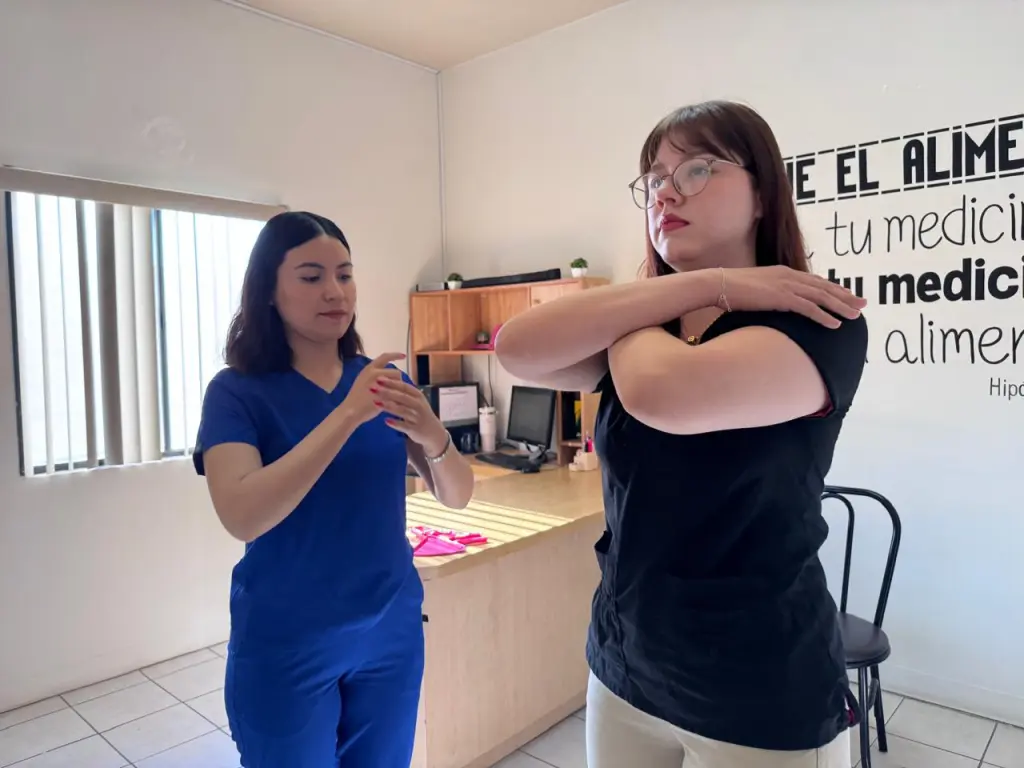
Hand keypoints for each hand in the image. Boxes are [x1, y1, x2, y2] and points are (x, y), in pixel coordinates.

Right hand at [341, 353, 405, 425]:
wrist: (350, 411)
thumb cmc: (356, 398)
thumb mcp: (363, 380)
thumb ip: (375, 375)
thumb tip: (388, 375)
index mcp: (369, 369)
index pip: (385, 357)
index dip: (395, 355)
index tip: (403, 355)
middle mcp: (374, 374)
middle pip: (396, 372)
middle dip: (398, 380)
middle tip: (394, 390)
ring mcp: (379, 385)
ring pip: (399, 383)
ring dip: (399, 389)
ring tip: (392, 397)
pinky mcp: (384, 396)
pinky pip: (397, 394)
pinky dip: (398, 399)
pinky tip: (395, 403)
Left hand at [373, 378, 447, 454]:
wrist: (433, 432)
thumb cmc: (420, 413)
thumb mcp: (415, 401)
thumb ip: (404, 393)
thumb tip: (387, 381)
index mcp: (418, 396)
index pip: (404, 387)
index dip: (391, 382)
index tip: (379, 378)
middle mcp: (419, 405)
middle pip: (402, 397)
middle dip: (387, 392)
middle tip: (373, 388)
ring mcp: (417, 417)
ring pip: (402, 410)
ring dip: (388, 406)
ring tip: (375, 402)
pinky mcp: (415, 429)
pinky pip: (404, 425)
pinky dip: (395, 423)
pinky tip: (386, 421)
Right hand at [709, 266, 866, 328]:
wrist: (719, 284)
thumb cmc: (730, 290)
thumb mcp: (755, 289)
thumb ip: (768, 292)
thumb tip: (772, 302)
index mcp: (783, 273)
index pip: (815, 281)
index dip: (833, 288)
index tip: (847, 295)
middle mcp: (789, 276)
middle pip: (824, 287)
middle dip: (845, 296)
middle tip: (863, 304)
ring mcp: (786, 286)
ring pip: (822, 297)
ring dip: (841, 307)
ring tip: (856, 316)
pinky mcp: (782, 297)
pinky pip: (809, 308)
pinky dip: (824, 316)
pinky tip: (835, 325)